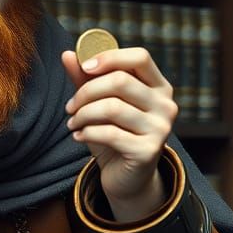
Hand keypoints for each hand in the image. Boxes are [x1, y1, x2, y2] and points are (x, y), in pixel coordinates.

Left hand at [61, 47, 178, 221]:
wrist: (127, 178)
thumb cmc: (114, 135)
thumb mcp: (99, 104)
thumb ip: (86, 79)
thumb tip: (67, 54)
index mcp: (159, 86)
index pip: (140, 57)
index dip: (109, 57)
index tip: (84, 67)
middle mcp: (165, 105)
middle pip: (120, 81)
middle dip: (86, 92)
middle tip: (70, 107)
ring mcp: (160, 128)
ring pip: (112, 108)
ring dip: (83, 114)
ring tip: (72, 123)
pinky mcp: (148, 151)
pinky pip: (110, 133)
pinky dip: (88, 133)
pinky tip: (78, 136)